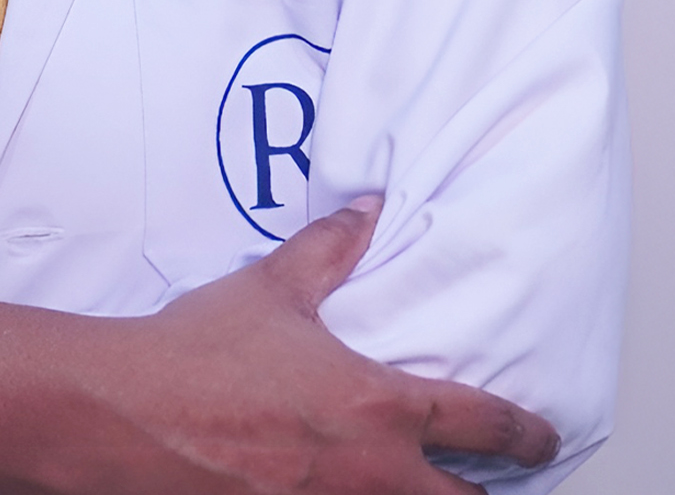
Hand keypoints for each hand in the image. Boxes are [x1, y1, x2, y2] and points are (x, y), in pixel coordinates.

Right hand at [0, 198, 558, 494]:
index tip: (544, 437)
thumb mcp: (270, 289)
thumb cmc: (198, 354)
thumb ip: (328, 249)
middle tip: (495, 485)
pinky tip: (338, 488)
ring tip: (420, 486)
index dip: (526, 434)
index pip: (481, 425)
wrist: (130, 415)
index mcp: (379, 408)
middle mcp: (372, 475)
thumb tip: (367, 207)